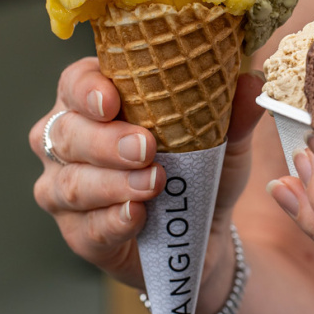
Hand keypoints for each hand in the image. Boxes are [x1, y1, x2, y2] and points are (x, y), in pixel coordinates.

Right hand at [29, 57, 264, 289]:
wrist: (203, 229)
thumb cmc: (199, 167)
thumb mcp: (223, 138)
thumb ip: (232, 111)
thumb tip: (250, 79)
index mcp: (95, 101)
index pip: (75, 83)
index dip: (87, 89)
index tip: (112, 100)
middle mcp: (68, 140)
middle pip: (67, 132)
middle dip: (105, 140)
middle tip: (145, 147)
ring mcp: (63, 188)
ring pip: (71, 182)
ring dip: (113, 183)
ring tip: (153, 182)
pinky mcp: (77, 233)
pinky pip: (84, 228)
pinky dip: (112, 221)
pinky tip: (136, 216)